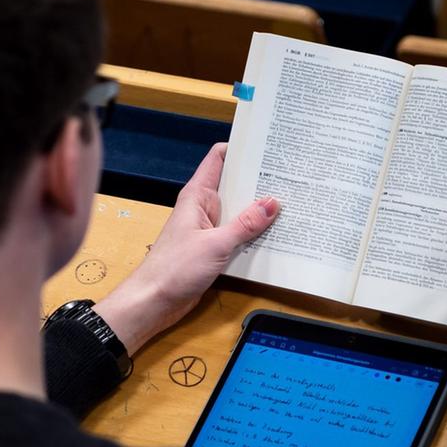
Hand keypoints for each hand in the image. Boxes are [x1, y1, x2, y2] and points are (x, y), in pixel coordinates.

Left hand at [95, 143, 278, 353]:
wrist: (154, 301)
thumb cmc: (174, 268)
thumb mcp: (215, 244)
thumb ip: (245, 224)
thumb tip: (273, 202)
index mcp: (198, 196)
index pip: (218, 159)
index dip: (240, 149)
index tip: (267, 146)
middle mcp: (204, 208)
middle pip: (234, 185)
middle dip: (259, 181)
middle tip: (291, 176)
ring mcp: (209, 228)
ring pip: (239, 212)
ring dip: (259, 212)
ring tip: (292, 203)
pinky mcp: (213, 249)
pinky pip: (238, 235)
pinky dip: (254, 235)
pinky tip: (276, 236)